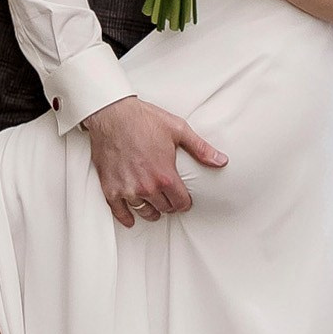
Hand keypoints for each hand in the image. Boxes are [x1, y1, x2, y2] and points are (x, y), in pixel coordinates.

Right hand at [84, 92, 228, 226]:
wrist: (112, 114)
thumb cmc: (144, 119)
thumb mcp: (178, 129)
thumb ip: (201, 148)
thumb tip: (221, 161)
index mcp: (165, 176)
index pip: (181, 203)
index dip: (185, 202)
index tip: (184, 200)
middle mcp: (146, 187)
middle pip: (164, 208)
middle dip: (169, 205)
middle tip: (169, 199)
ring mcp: (127, 189)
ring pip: (144, 211)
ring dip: (151, 211)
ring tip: (154, 208)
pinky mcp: (110, 188)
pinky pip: (119, 211)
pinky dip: (126, 217)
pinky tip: (131, 219)